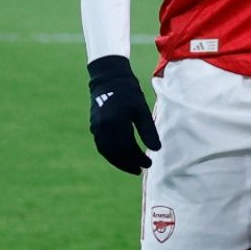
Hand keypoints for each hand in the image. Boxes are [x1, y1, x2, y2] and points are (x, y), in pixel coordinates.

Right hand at [85, 55, 158, 173]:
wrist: (108, 79)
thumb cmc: (129, 93)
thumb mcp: (141, 110)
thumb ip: (148, 131)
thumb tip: (156, 150)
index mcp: (116, 123)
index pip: (128, 148)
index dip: (138, 158)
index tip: (149, 163)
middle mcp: (103, 128)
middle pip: (115, 153)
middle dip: (128, 163)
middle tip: (140, 170)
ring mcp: (96, 128)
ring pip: (106, 151)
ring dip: (118, 161)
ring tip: (131, 167)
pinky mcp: (94, 126)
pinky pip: (101, 145)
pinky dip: (111, 154)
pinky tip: (120, 157)